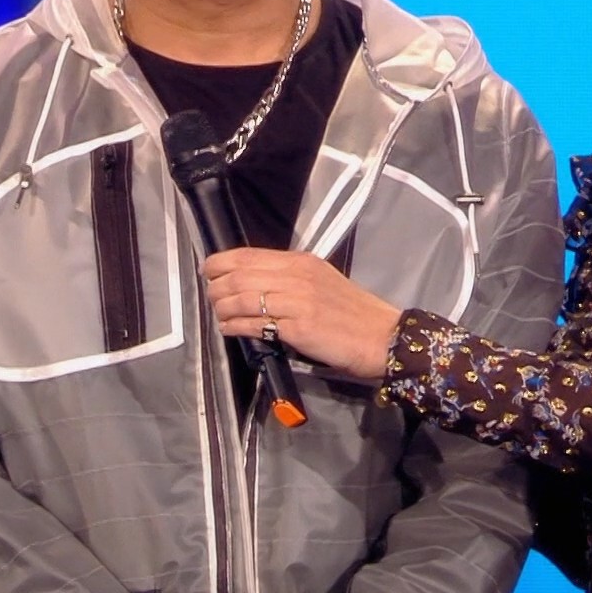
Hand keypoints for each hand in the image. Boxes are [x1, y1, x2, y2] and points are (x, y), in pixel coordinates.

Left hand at [202, 248, 401, 379]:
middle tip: (211, 297)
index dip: (220, 262)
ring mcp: (296, 300)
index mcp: (302, 261)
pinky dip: (234, 326)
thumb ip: (291, 280)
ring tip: (218, 315)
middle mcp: (296, 275)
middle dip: (215, 286)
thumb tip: (256, 285)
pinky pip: (254, 323)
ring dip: (221, 308)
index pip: (248, 255)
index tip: (209, 272)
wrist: (383, 337)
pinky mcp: (297, 326)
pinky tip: (229, 329)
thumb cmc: (354, 314)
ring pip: (241, 297)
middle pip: (239, 275)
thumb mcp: (322, 283)